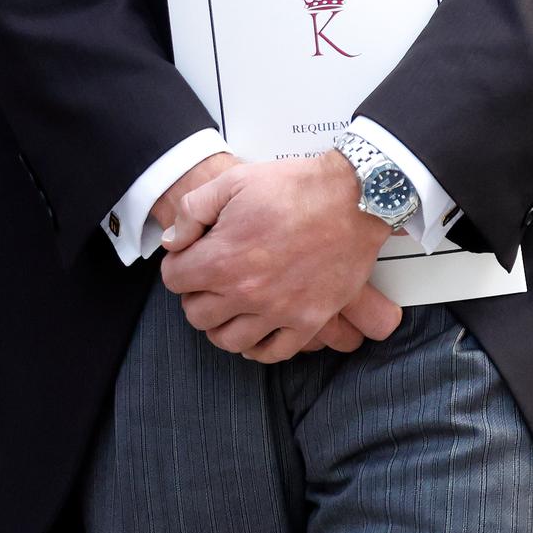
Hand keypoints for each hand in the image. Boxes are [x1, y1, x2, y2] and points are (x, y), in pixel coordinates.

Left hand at [158, 152, 398, 364]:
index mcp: (223, 259)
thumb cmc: (300, 186)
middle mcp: (247, 292)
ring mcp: (279, 310)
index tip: (193, 255)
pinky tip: (257, 329)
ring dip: (222, 325)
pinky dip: (258, 346)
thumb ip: (192, 209)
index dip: (180, 263)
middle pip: (196, 314)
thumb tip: (174, 241)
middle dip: (197, 295)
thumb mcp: (235, 180)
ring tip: (231, 306)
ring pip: (228, 340)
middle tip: (212, 279)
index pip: (174, 279)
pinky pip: (273, 352)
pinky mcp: (310, 318)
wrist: (357, 195)